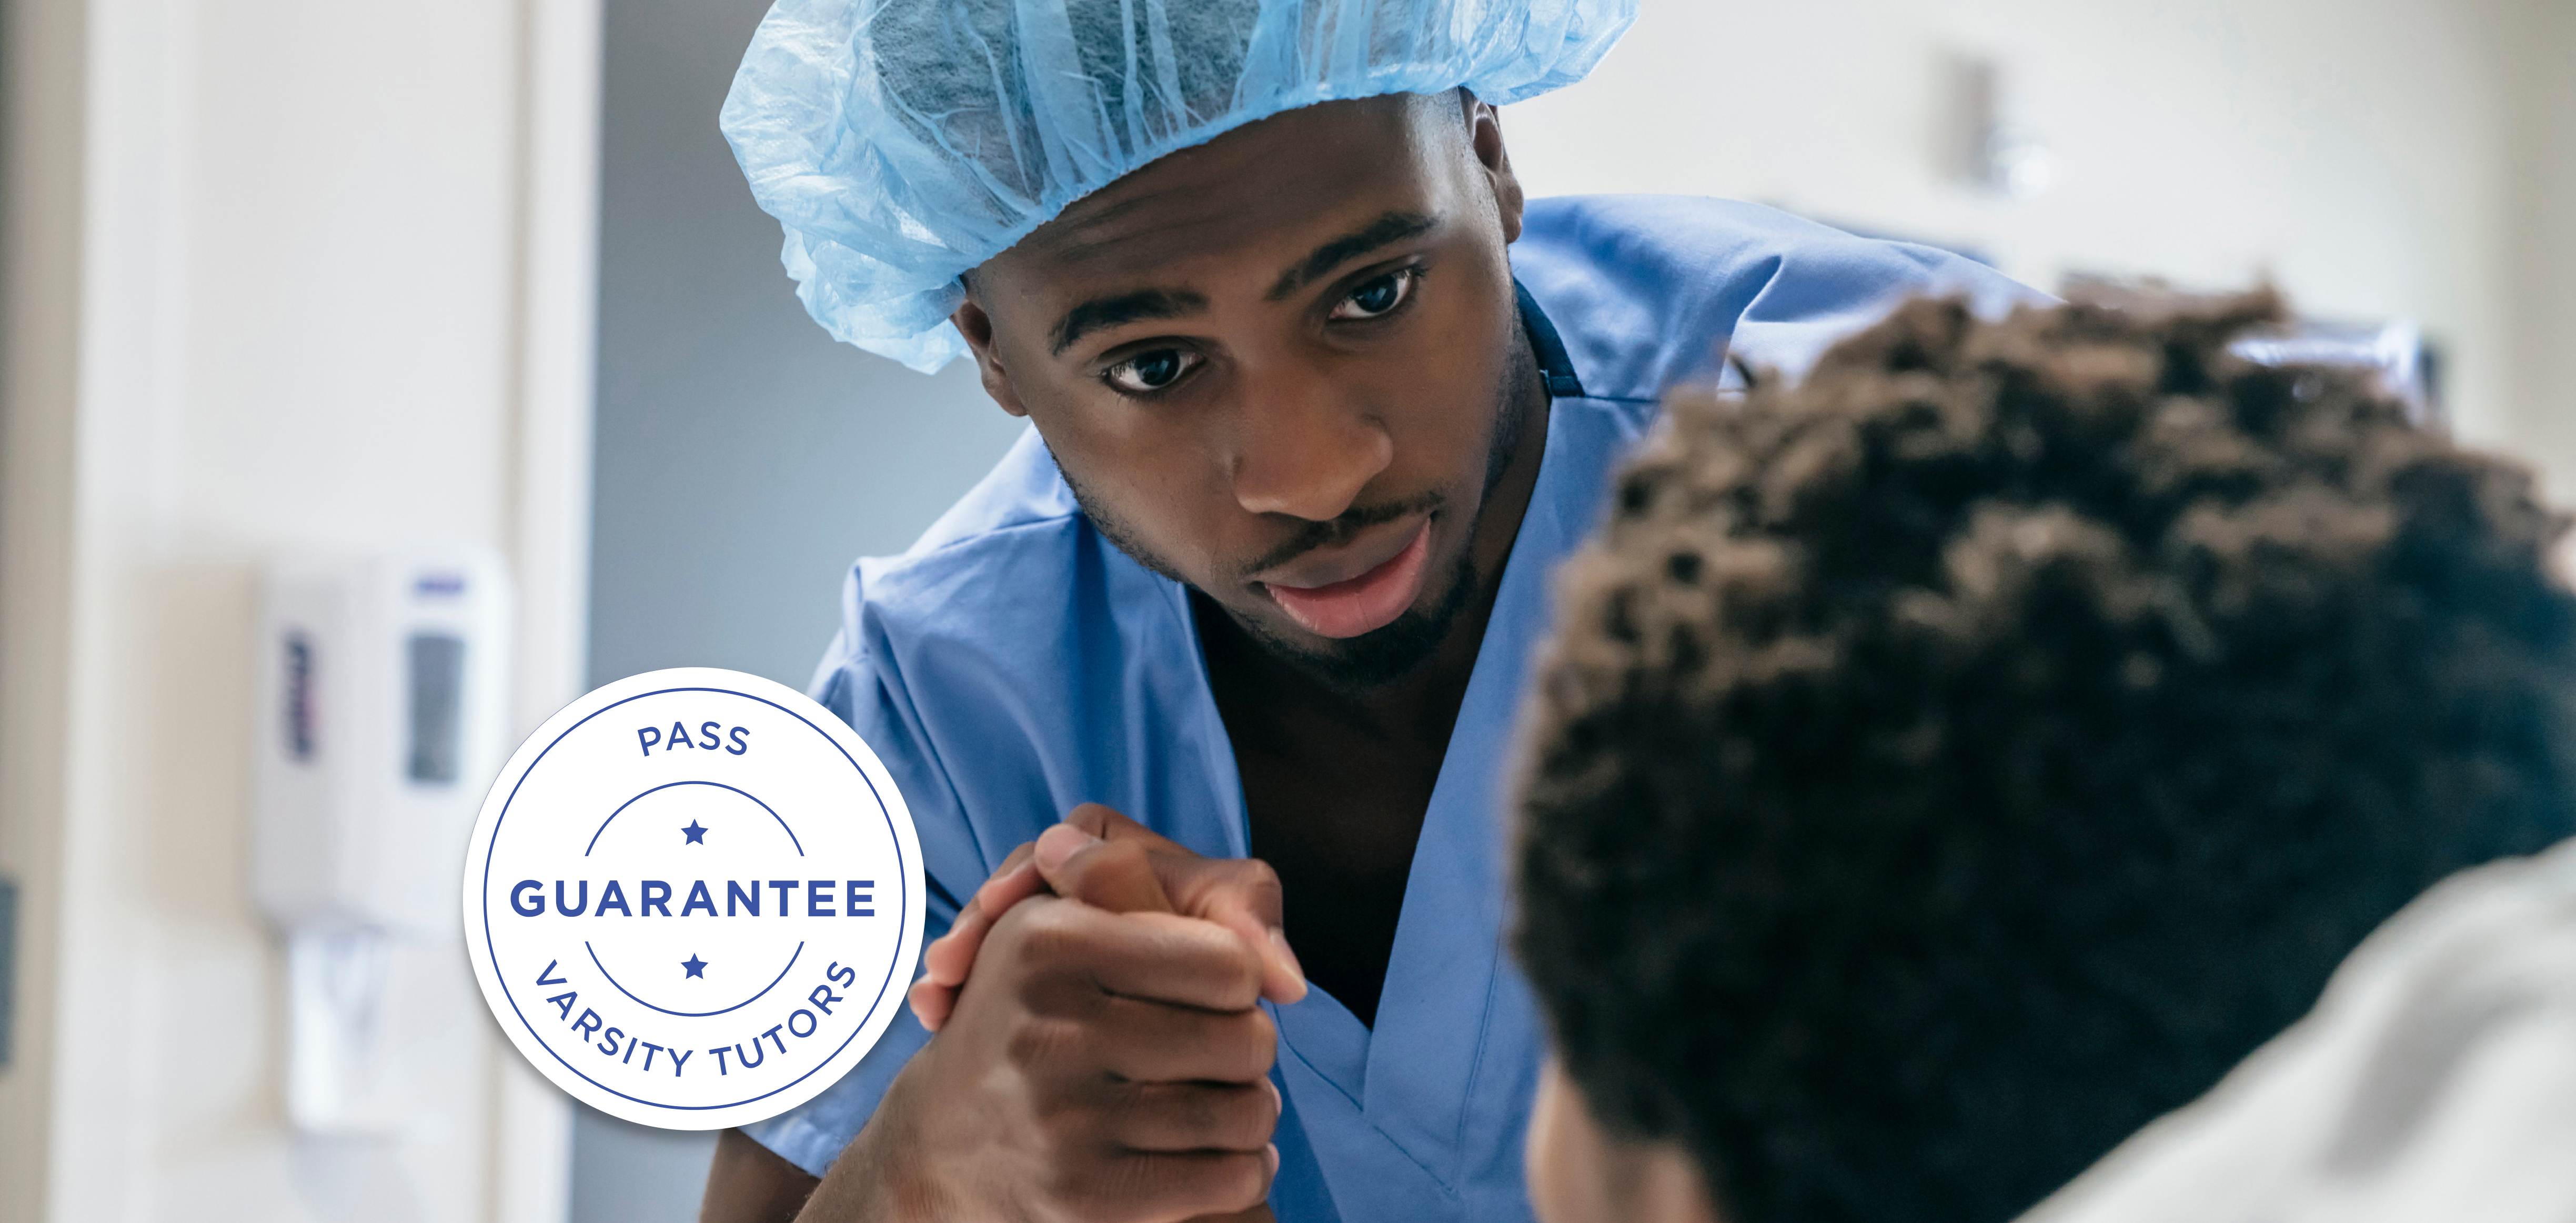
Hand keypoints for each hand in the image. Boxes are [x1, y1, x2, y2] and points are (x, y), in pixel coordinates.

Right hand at [796, 805, 1297, 1222]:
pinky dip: (1240, 1173)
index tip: (1211, 991)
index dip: (1239, 977)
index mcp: (1047, 940)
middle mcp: (1048, 1025)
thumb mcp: (1078, 925)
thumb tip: (1285, 972)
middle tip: (1221, 1056)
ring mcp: (1061, 1116)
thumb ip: (1192, 899)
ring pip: (1248, 1113)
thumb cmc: (1038, 1016)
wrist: (943, 1142)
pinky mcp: (1081, 1194)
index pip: (1230, 959)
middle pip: (1250, 1038)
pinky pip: (1227, 1180)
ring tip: (1221, 1105)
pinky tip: (1217, 1159)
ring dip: (1252, 1114)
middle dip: (1249, 1050)